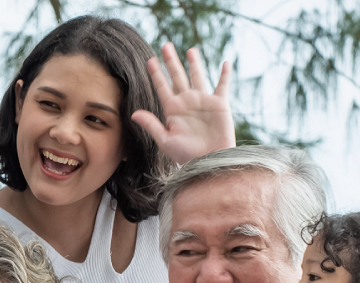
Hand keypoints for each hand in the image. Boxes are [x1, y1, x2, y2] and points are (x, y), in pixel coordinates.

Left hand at [131, 42, 234, 164]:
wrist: (209, 161)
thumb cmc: (186, 155)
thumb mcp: (165, 140)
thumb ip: (151, 125)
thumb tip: (133, 114)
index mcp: (173, 109)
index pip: (162, 87)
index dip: (156, 74)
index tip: (149, 60)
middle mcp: (187, 102)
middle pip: (178, 76)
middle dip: (171, 61)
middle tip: (165, 45)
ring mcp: (203, 101)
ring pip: (198, 76)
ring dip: (195, 63)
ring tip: (190, 50)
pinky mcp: (220, 104)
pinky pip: (223, 86)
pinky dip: (225, 75)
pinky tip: (225, 63)